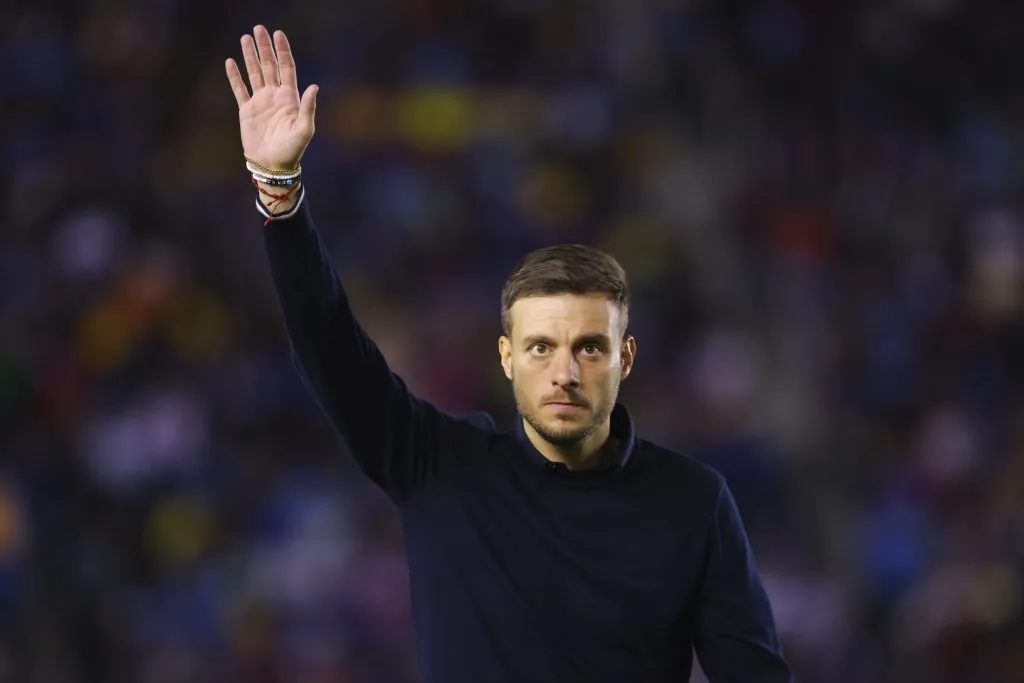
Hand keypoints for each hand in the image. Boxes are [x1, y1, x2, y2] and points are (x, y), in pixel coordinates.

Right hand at [225, 25, 317, 171]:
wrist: (273, 166)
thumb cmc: (292, 150)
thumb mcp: (304, 129)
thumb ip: (308, 107)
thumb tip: (314, 86)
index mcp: (290, 98)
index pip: (286, 68)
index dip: (283, 51)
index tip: (278, 34)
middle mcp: (275, 96)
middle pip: (269, 66)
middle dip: (265, 48)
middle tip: (259, 28)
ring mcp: (260, 102)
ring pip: (254, 73)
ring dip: (250, 56)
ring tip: (245, 38)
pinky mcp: (247, 111)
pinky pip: (239, 90)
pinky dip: (235, 76)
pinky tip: (230, 62)